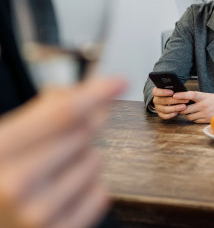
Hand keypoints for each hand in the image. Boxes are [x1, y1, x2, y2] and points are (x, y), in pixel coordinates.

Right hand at [0, 76, 125, 227]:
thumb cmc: (5, 175)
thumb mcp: (11, 136)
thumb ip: (48, 109)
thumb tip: (97, 92)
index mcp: (0, 149)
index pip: (63, 113)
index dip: (96, 93)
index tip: (120, 82)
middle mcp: (16, 183)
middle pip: (83, 133)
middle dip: (83, 129)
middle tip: (63, 141)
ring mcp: (39, 212)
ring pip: (96, 161)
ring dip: (86, 159)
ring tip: (56, 173)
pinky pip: (101, 193)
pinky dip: (91, 189)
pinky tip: (65, 193)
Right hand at [152, 87, 190, 119]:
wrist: (169, 99)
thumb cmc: (172, 92)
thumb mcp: (172, 88)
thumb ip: (174, 88)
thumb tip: (180, 88)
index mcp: (156, 92)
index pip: (156, 92)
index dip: (163, 92)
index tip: (172, 92)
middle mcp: (156, 100)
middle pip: (164, 101)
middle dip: (175, 100)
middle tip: (185, 100)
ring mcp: (158, 107)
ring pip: (165, 109)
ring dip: (175, 108)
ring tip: (184, 107)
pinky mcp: (160, 114)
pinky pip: (164, 116)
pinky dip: (171, 115)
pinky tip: (177, 112)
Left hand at [173, 91, 213, 122]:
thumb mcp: (208, 95)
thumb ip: (197, 96)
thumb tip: (185, 97)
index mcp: (204, 97)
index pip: (191, 95)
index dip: (181, 95)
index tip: (174, 95)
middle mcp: (204, 106)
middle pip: (186, 109)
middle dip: (182, 109)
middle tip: (180, 107)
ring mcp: (205, 114)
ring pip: (189, 117)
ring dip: (187, 114)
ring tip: (188, 111)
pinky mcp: (206, 120)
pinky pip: (195, 121)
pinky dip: (193, 118)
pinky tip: (195, 115)